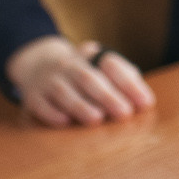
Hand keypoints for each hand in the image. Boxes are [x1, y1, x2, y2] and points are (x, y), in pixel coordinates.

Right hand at [6, 36, 154, 126]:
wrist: (38, 67)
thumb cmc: (83, 75)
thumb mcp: (103, 69)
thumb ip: (125, 80)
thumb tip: (145, 101)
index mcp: (92, 57)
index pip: (112, 65)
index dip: (129, 84)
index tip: (145, 103)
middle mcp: (69, 65)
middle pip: (88, 77)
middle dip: (108, 96)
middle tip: (124, 113)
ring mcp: (49, 79)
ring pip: (63, 90)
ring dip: (80, 105)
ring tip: (96, 119)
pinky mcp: (33, 96)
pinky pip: (40, 103)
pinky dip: (52, 113)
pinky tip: (65, 122)